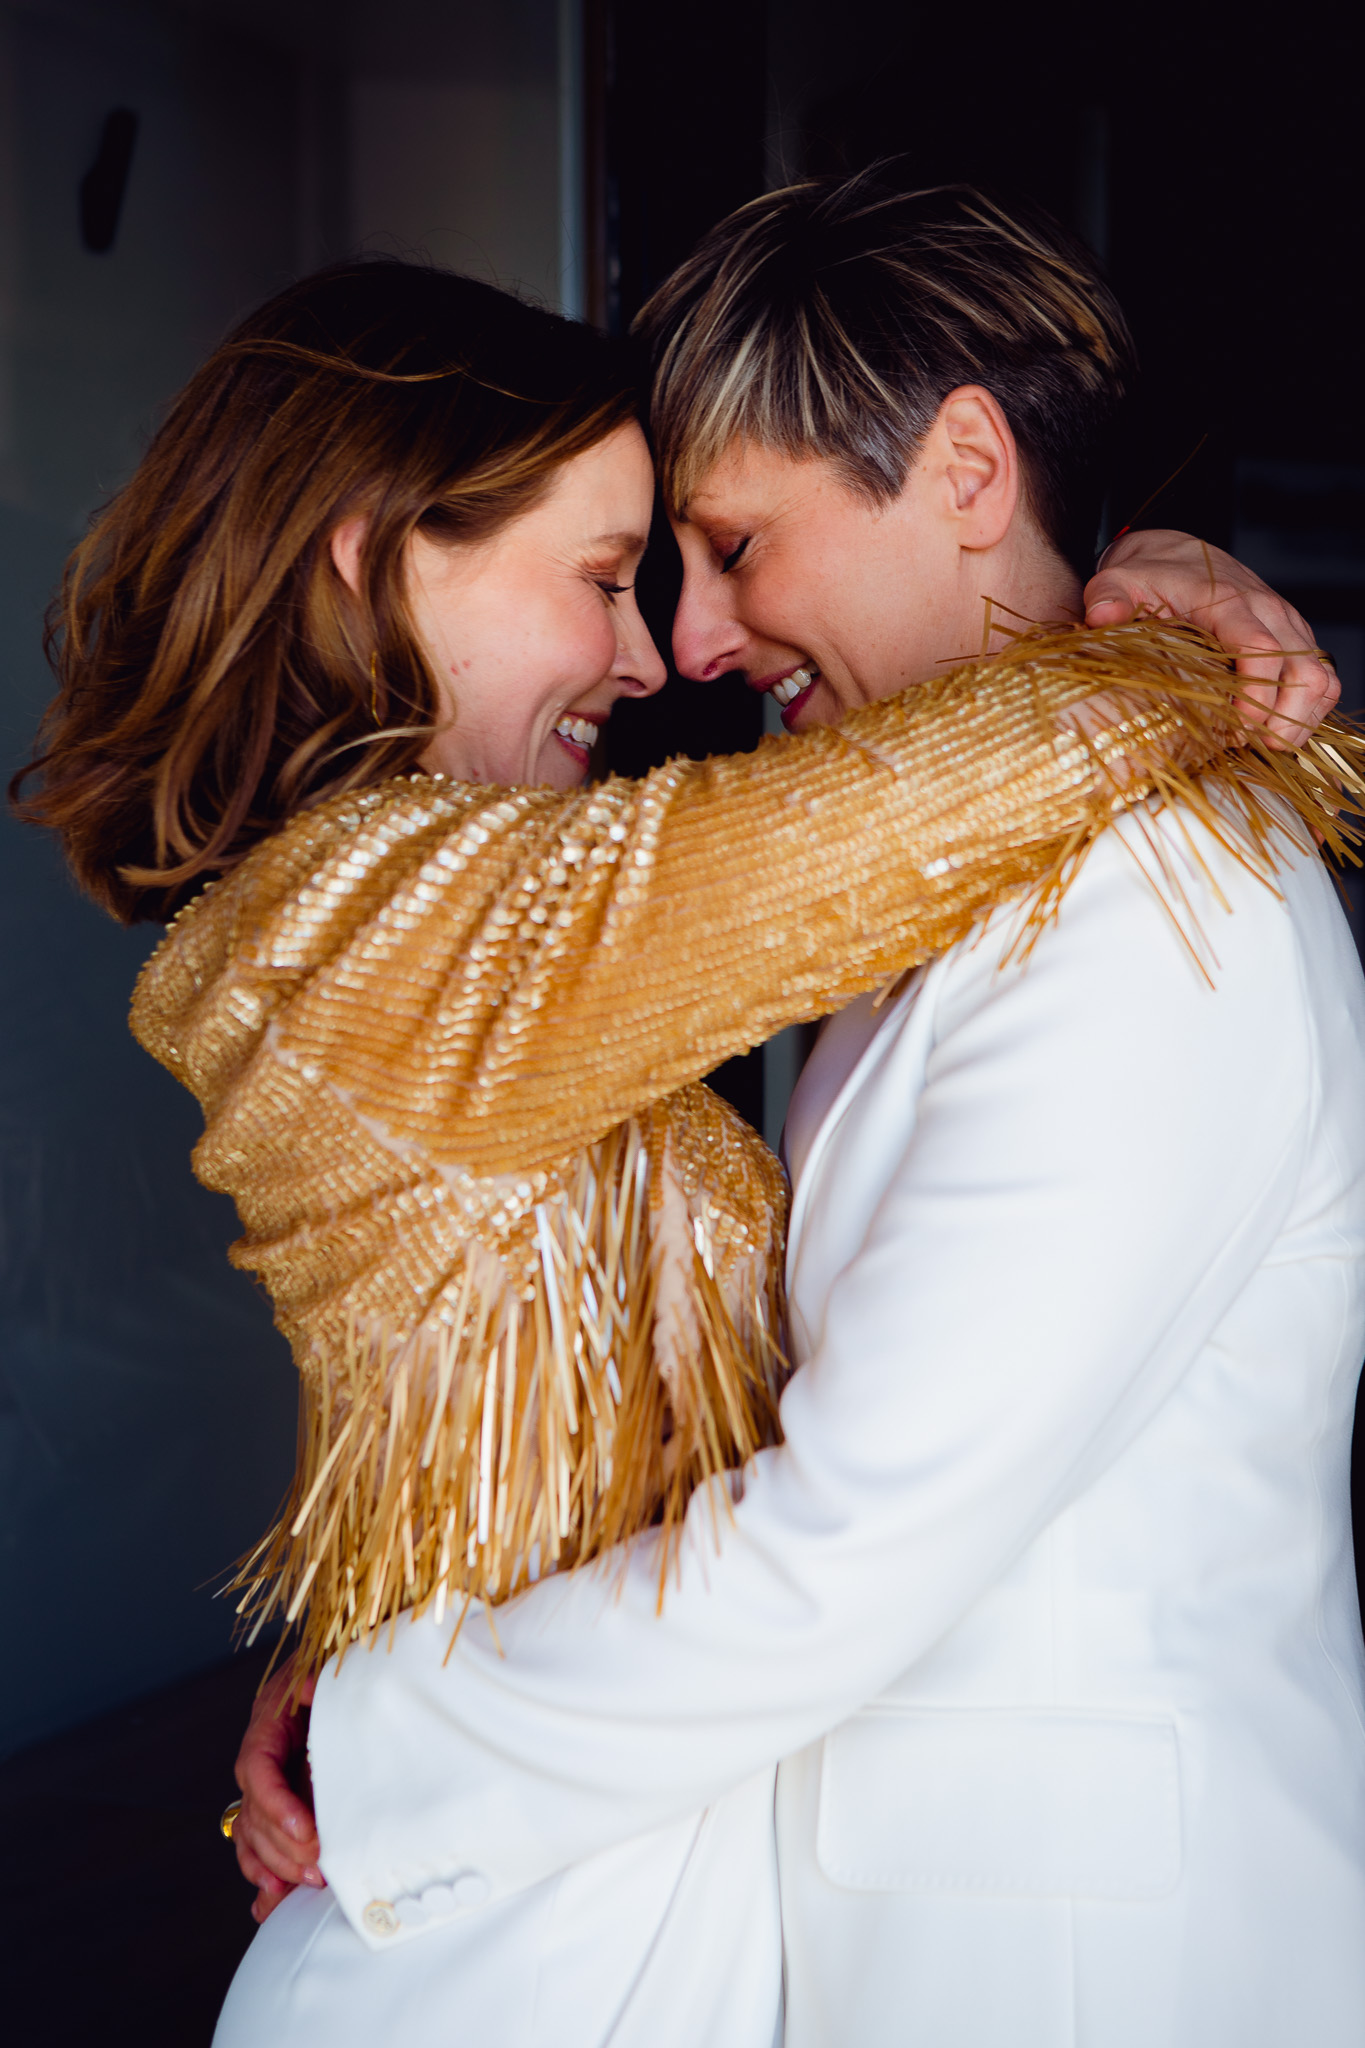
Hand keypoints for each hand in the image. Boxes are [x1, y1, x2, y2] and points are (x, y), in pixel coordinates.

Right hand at [232, 1659, 323, 1923]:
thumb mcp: (329, 1666)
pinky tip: (271, 1899)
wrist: (337, 1669)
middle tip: (318, 1866)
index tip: (306, 1831)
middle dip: (284, 1845)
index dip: (277, 1806)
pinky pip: (256, 1843)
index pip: (258, 1772)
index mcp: (268, 1725)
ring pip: (251, 1834)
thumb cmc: (335, 1668)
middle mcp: (259, 1757)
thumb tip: (311, 1687)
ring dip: (275, 1864)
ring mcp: (265, 1783)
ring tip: (307, 1883)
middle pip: (254, 1812)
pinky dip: (262, 1872)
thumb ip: (319, 1681)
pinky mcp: (277, 1803)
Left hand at [1084, 530, 1339, 747]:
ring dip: (1298, 721)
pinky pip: (1321, 679)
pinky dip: (1306, 711)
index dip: (1254, 699)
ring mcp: (1288, 625)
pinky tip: (1272, 732)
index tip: (1233, 731)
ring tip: (1260, 747)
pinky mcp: (1294, 638)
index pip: (1261, 650)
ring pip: (1320, 680)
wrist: (1176, 554)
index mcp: (1231, 601)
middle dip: (1280, 722)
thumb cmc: (1148, 576)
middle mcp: (1270, 611)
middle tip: (1244, 747)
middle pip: (1303, 674)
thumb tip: (1101, 617)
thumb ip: (1107, 599)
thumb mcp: (1116, 582)